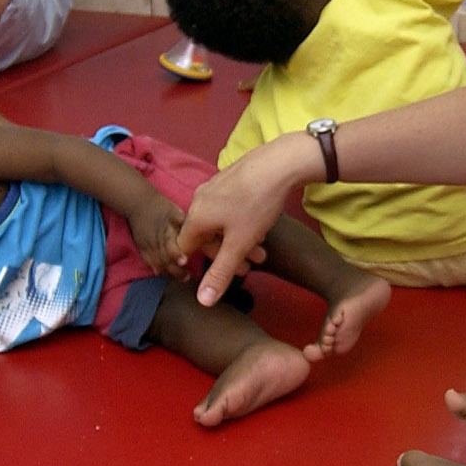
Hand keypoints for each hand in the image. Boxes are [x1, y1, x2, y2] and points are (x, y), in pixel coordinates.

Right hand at [128, 193, 188, 278]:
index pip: (170, 244)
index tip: (184, 262)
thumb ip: (185, 223)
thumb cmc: (162, 208)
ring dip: (168, 272)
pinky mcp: (141, 248)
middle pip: (164, 258)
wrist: (138, 204)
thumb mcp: (175, 211)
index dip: (176, 254)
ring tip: (182, 277)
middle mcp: (156, 238)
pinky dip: (157, 269)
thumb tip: (202, 232)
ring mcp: (147, 244)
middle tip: (187, 276)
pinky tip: (165, 274)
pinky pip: (149, 262)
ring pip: (157, 262)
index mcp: (165, 228)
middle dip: (175, 269)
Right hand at [175, 134, 307, 304]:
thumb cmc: (256, 204)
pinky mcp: (229, 180)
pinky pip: (228, 208)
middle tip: (252, 265)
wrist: (279, 163)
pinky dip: (241, 223)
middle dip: (229, 254)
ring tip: (262, 249)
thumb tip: (203, 302)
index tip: (227, 273)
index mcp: (196, 216)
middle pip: (206, 236)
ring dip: (239, 240)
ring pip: (220, 223)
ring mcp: (213, 187)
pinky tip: (260, 225)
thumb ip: (220, 274)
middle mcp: (199, 200)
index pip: (187, 249)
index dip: (205, 265)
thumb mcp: (239, 244)